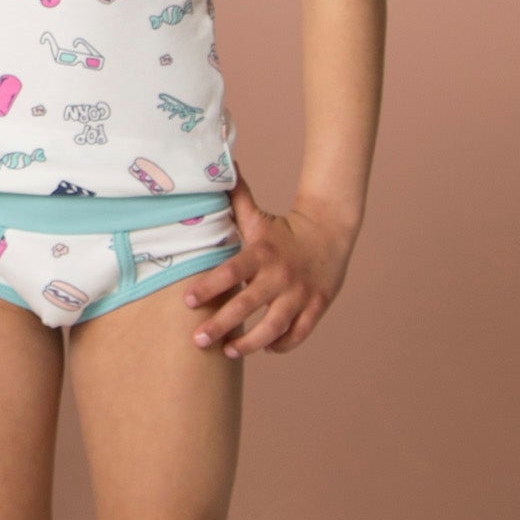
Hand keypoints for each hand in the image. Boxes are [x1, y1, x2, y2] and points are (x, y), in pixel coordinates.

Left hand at [185, 184, 355, 356]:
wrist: (331, 232)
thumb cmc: (284, 230)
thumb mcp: (257, 217)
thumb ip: (234, 200)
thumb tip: (217, 168)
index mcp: (261, 253)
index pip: (230, 272)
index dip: (209, 287)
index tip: (187, 302)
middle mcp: (280, 276)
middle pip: (248, 305)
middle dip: (221, 325)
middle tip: (198, 340)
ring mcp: (300, 294)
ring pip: (274, 326)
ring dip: (250, 343)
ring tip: (229, 352)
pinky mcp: (316, 307)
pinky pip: (298, 333)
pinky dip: (281, 345)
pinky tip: (265, 349)